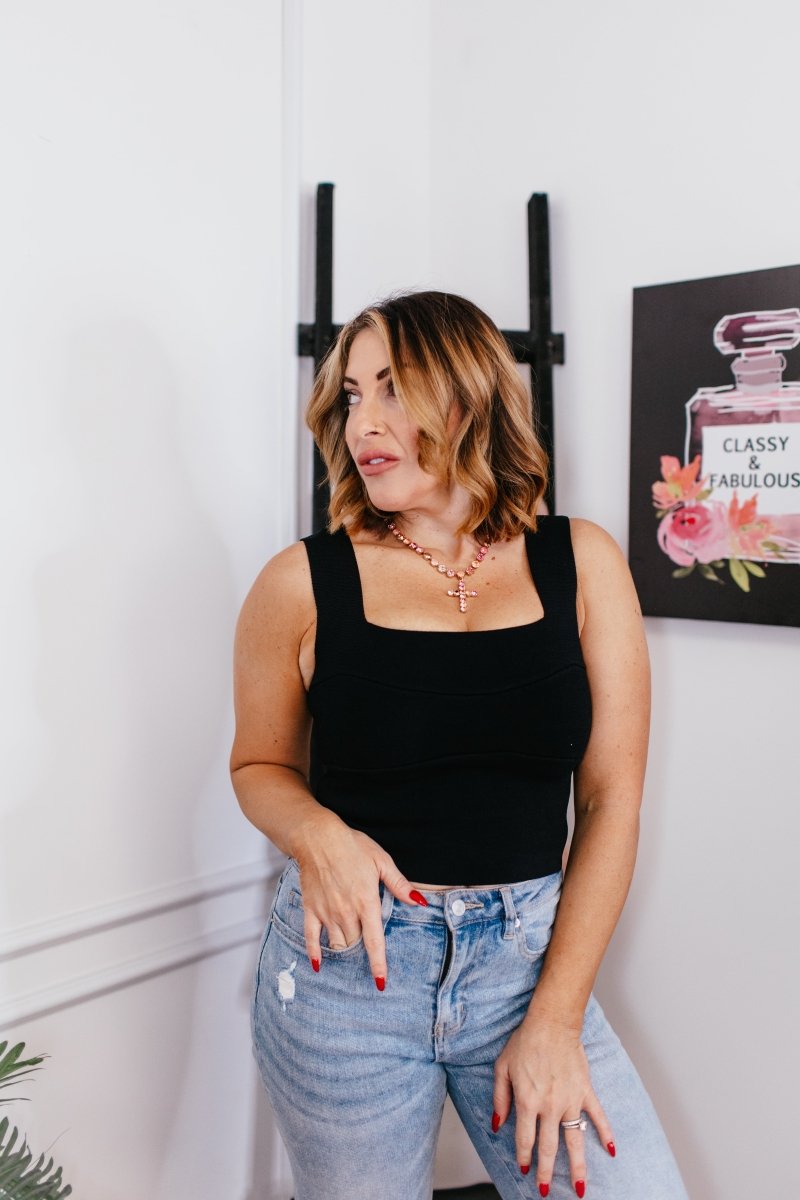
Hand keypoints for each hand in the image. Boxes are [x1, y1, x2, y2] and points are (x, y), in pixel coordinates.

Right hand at [294, 811, 425, 988]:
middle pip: (356, 944)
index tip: (381, 983)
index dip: (378, 965)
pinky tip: (319, 964)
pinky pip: (311, 938)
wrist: (318, 837)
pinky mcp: (310, 909)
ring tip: (350, 948)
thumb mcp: (381, 861)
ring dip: (345, 948)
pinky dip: (315, 952)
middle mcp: (346, 912)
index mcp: (366, 902)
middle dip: (363, 949)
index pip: (374, 942)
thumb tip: (419, 901)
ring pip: (337, 943)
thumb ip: (399, 885)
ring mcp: (326, 912)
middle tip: (366, 945)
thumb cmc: (353, 846)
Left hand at [492, 1016, 613, 1194]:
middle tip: (544, 1191)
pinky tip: (611, 1151)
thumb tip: (497, 1125)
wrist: (551, 1023)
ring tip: (578, 1189)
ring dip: (577, 1167)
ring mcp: (570, 1100)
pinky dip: (606, 1134)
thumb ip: (500, 1099)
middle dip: (546, 1172)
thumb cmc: (524, 1042)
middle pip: (548, 1147)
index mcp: (527, 1101)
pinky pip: (598, 1117)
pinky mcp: (586, 1091)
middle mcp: (549, 1106)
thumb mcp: (502, 1068)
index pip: (525, 1139)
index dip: (524, 1157)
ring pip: (574, 1141)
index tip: (526, 1171)